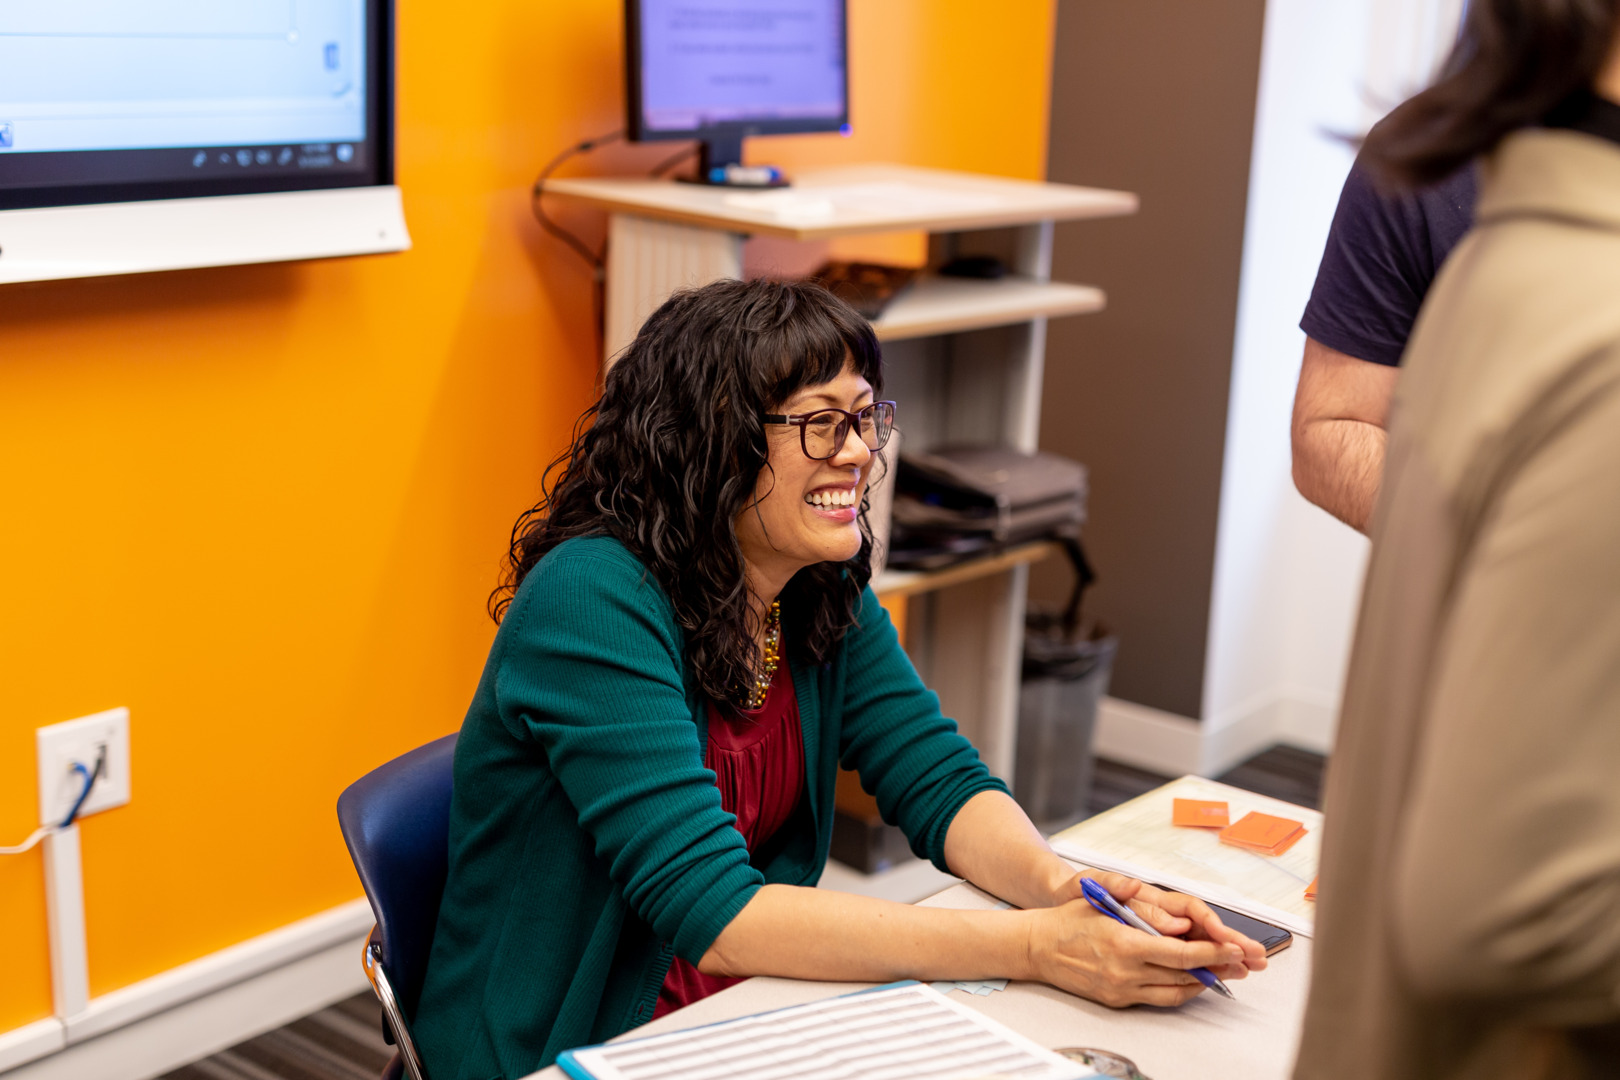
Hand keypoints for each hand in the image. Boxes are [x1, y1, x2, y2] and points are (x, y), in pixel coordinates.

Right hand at [1032, 871, 1266, 1005]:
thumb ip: (1139, 906)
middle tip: (1240, 963)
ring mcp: (1121, 989)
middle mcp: (1125, 971)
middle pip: (1184, 975)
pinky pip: (1158, 999)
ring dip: (1203, 983)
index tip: (1233, 948)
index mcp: (1125, 944)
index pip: (1181, 953)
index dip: (1212, 952)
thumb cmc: (1067, 921)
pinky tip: (1191, 982)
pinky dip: (1180, 991)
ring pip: (1175, 992)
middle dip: (1217, 968)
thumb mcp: (1100, 900)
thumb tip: (1175, 918)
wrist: (1036, 947)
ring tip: (1223, 973)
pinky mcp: (1118, 1000)